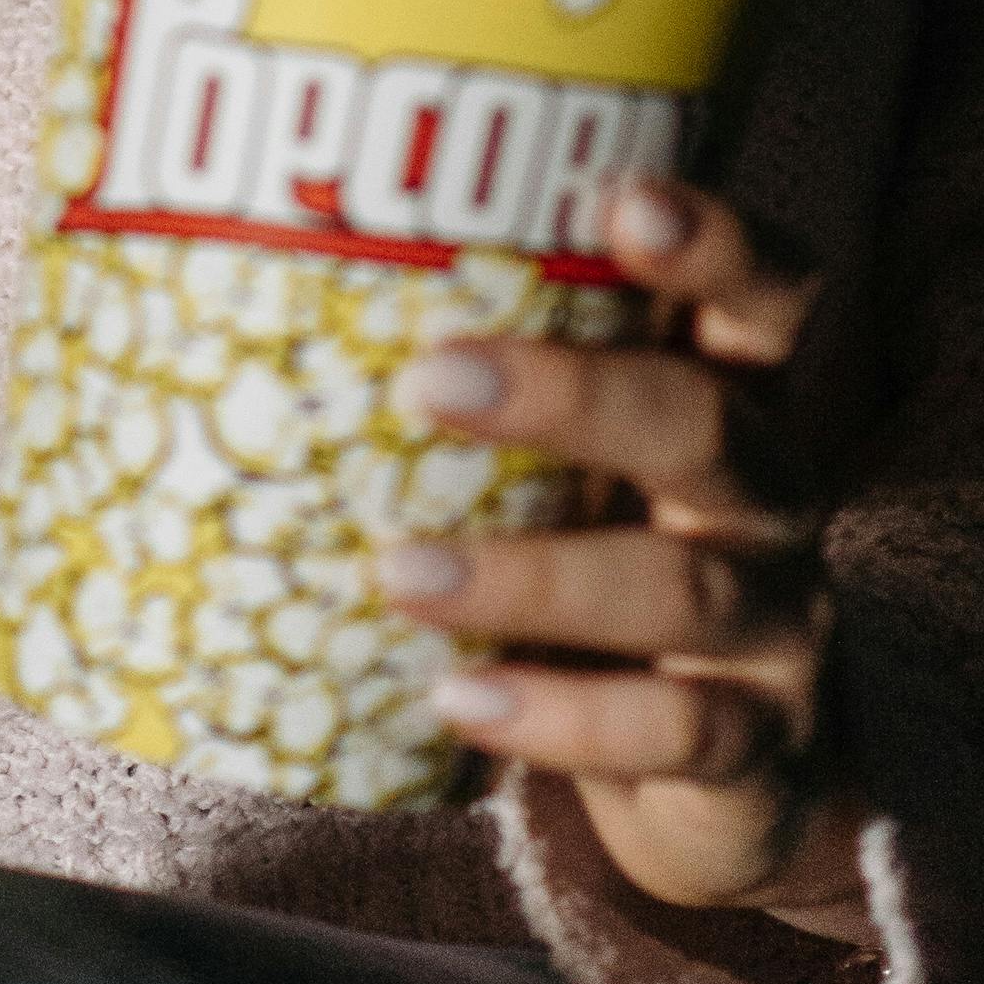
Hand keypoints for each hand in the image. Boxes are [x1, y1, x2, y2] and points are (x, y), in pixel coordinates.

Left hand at [375, 179, 873, 938]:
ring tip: (399, 575)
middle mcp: (768, 498)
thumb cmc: (598, 573)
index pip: (766, 295)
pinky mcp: (756, 750)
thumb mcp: (568, 471)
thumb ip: (481, 391)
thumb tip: (208, 284)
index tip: (623, 199)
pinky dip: (564, 718)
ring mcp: (775, 629)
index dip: (719, 241)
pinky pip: (674, 730)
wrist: (716, 785)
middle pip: (707, 423)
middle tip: (432, 382)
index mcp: (729, 399)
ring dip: (532, 578)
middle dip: (573, 395)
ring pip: (678, 585)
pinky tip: (463, 699)